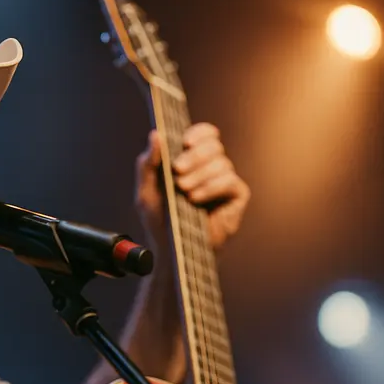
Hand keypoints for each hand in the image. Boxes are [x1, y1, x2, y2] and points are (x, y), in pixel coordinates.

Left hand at [135, 122, 249, 248]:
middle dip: (195, 156)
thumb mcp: (146, 192)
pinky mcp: (236, 196)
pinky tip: (196, 199)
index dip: (199, 133)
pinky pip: (230, 181)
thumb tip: (155, 134)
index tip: (185, 142)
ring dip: (199, 176)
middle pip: (213, 145)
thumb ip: (148, 164)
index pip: (205, 134)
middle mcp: (211, 167)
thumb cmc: (160, 222)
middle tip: (178, 171)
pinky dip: (211, 188)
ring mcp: (225, 181)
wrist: (173, 250)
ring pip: (221, 163)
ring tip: (184, 193)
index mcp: (191, 161)